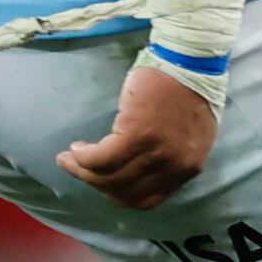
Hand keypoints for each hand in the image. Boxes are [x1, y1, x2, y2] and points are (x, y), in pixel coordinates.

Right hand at [60, 60, 220, 208]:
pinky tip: (76, 147)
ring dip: (82, 170)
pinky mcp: (138, 135)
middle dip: (94, 183)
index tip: (102, 184)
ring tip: (70, 157)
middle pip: (122, 191)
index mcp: (189, 167)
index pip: (147, 200)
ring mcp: (158, 152)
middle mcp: (175, 165)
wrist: (190, 61)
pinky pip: (100, 158)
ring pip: (108, 176)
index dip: (118, 195)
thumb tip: (137, 172)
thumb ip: (169, 157)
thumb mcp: (189, 135)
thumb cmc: (186, 91)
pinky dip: (82, 157)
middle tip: (76, 169)